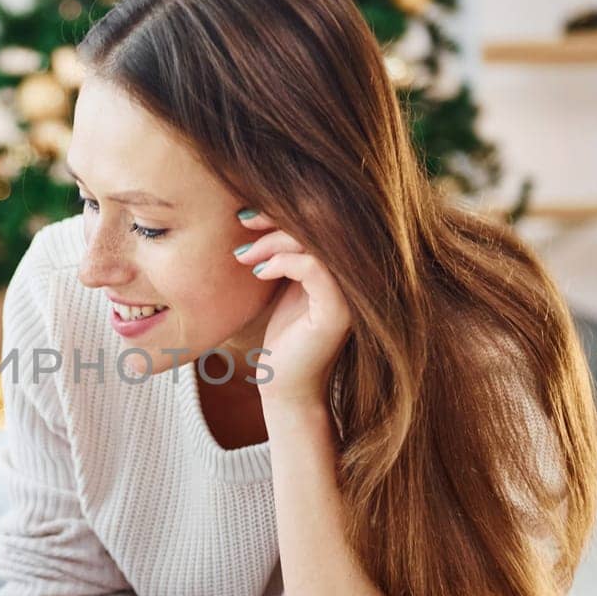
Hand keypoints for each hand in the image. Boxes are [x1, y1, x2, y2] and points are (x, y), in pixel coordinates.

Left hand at [232, 208, 351, 407]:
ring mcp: (350, 293)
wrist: (284, 387)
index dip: (284, 208)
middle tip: (243, 221)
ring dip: (272, 241)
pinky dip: (282, 262)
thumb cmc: (281, 338)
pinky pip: (313, 268)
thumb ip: (285, 252)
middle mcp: (353, 276)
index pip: (320, 219)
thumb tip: (259, 211)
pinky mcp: (338, 311)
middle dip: (276, 217)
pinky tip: (259, 273)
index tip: (248, 213)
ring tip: (243, 256)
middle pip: (320, 223)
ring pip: (315, 242)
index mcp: (342, 266)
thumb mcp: (283, 285)